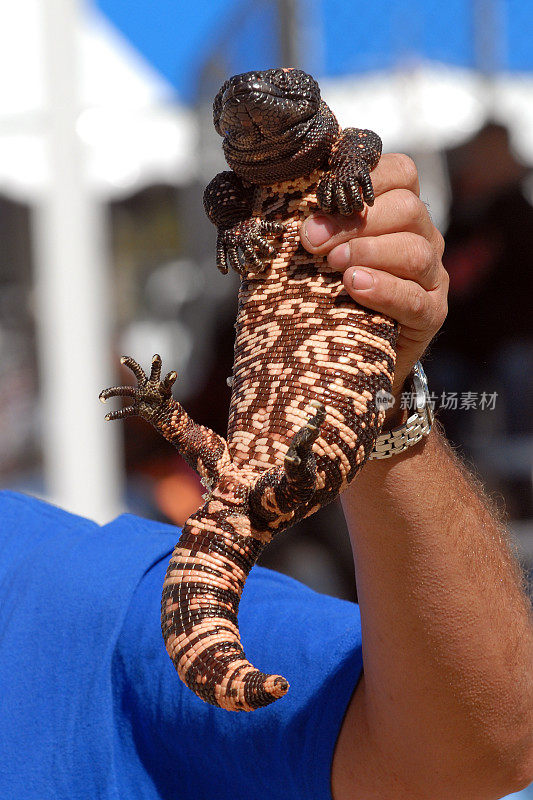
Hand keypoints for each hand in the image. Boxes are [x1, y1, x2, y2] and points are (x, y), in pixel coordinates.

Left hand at [300, 153, 447, 407]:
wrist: (346, 354)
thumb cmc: (327, 293)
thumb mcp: (317, 253)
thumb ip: (310, 223)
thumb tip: (270, 199)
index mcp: (398, 210)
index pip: (400, 173)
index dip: (364, 179)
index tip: (319, 198)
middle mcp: (423, 236)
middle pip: (406, 209)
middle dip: (353, 221)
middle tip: (312, 240)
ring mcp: (432, 275)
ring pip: (415, 251)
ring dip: (369, 252)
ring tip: (333, 265)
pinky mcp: (432, 312)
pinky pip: (416, 298)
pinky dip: (385, 289)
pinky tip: (355, 286)